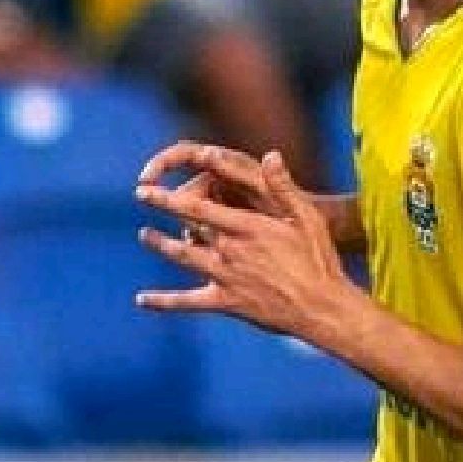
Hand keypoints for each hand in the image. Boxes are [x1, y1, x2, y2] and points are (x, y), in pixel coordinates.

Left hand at [135, 145, 356, 345]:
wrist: (321, 307)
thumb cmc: (317, 257)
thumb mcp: (306, 217)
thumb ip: (283, 186)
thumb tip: (270, 154)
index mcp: (247, 228)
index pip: (199, 208)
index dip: (171, 197)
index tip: (149, 187)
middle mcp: (230, 251)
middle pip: (187, 228)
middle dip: (163, 211)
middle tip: (143, 196)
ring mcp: (225, 278)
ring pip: (184, 258)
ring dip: (161, 245)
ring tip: (144, 235)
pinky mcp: (226, 303)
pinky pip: (188, 302)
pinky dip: (163, 301)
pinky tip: (142, 300)